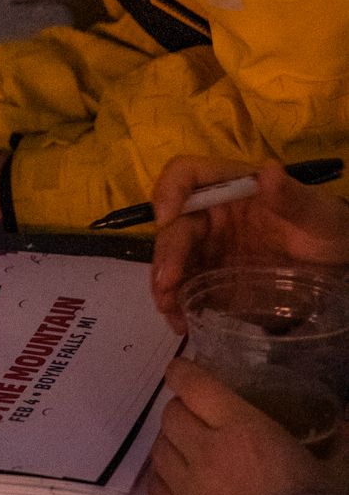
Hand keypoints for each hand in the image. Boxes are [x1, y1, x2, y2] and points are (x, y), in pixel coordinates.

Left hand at [147, 355, 325, 494]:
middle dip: (180, 411)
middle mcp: (205, 452)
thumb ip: (338, 443)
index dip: (183, 374)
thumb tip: (348, 420)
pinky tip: (173, 483)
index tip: (180, 371)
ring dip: (169, 445)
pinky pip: (155, 490)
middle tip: (193, 418)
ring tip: (183, 450)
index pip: (196, 387)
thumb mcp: (333, 471)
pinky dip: (162, 480)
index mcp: (242, 430)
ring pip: (159, 450)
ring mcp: (187, 489)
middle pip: (172, 416)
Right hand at [151, 158, 348, 328]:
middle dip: (166, 252)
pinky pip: (184, 290)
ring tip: (169, 310)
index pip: (187, 174)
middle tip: (167, 283)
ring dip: (164, 282)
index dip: (169, 190)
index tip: (165, 217)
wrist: (340, 273)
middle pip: (175, 224)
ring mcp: (209, 250)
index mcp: (231, 187)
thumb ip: (293, 197)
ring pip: (172, 259)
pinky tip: (181, 323)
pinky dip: (176, 305)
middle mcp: (212, 215)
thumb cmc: (327, 232)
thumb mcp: (318, 214)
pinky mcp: (212, 282)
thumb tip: (267, 172)